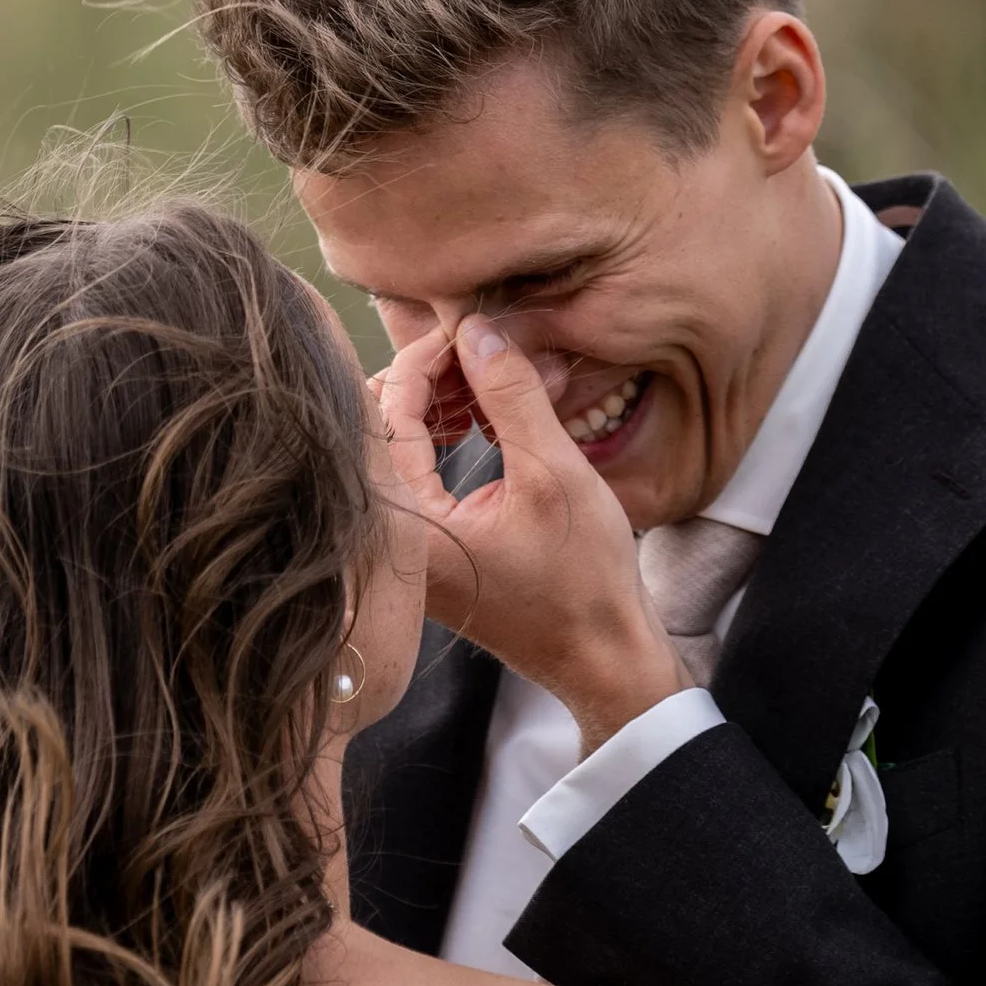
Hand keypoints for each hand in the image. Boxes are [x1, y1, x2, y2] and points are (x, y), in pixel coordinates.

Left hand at [377, 322, 686, 749]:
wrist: (602, 657)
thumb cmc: (583, 581)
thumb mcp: (554, 473)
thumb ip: (512, 396)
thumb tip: (479, 330)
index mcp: (407, 526)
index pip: (388, 411)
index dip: (426, 357)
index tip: (470, 328)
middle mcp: (391, 539)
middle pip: (383, 426)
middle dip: (431, 377)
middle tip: (484, 348)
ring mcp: (406, 547)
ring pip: (400, 445)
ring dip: (440, 402)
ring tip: (493, 376)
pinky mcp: (427, 550)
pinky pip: (417, 472)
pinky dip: (446, 435)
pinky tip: (483, 415)